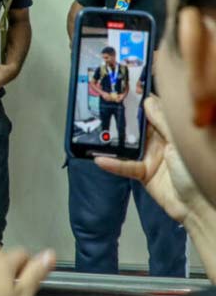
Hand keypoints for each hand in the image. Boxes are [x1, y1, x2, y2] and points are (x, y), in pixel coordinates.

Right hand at [95, 95, 203, 223]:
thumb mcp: (179, 141)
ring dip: (113, 140)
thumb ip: (162, 122)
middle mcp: (161, 142)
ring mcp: (151, 157)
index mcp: (173, 131)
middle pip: (137, 127)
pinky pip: (125, 167)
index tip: (124, 90)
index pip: (154, 112)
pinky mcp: (143, 174)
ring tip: (96, 131)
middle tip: (103, 105)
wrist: (199, 206)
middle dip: (122, 118)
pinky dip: (113, 164)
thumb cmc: (196, 171)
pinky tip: (101, 159)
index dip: (140, 101)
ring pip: (128, 145)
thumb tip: (148, 101)